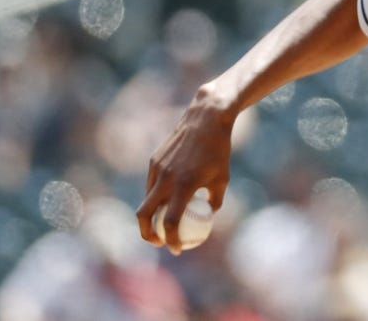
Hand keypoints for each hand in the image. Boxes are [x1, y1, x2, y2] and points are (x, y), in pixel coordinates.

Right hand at [136, 85, 233, 253]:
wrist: (206, 118)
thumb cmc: (219, 149)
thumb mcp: (223, 177)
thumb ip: (214, 200)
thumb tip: (208, 215)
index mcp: (184, 185)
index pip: (172, 222)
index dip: (172, 241)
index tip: (176, 250)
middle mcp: (166, 178)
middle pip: (144, 215)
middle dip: (148, 234)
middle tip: (159, 241)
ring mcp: (157, 168)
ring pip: (146, 199)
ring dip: (152, 214)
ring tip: (165, 220)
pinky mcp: (153, 160)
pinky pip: (151, 184)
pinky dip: (156, 195)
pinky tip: (168, 196)